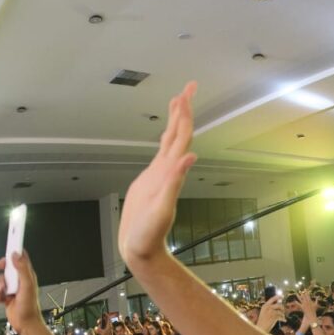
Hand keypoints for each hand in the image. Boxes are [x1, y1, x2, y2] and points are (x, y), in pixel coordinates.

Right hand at [0, 252, 42, 334]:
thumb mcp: (27, 285)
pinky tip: (1, 300)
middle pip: (8, 266)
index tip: (9, 242)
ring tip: (4, 292)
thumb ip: (22, 270)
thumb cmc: (29, 306)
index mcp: (27, 275)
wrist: (25, 323)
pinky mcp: (6, 296)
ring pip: (0, 279)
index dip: (15, 250)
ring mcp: (13, 288)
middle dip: (2, 267)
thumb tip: (16, 255)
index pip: (21, 258)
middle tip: (0, 266)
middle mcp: (20, 280)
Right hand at [117, 82, 198, 263]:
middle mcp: (169, 169)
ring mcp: (161, 173)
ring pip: (171, 140)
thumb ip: (175, 181)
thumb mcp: (163, 207)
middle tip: (189, 86)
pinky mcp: (152, 179)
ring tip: (178, 100)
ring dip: (176, 120)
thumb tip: (191, 157)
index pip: (181, 136)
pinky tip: (167, 132)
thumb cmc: (150, 232)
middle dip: (183, 109)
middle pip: (178, 133)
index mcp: (171, 172)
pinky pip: (161, 152)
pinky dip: (165, 138)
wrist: (142, 248)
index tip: (187, 93)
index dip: (184, 114)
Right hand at [255, 296, 283, 332]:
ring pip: (281, 311)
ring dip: (282, 315)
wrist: (261, 328)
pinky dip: (283, 319)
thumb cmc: (263, 321)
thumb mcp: (264, 312)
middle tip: (283, 311)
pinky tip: (284, 321)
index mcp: (265, 306)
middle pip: (279, 305)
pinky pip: (281, 316)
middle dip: (282, 308)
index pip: (272, 299)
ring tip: (282, 317)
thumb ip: (270, 308)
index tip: (282, 296)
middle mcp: (268, 308)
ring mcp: (271, 312)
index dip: (277, 296)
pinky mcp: (274, 317)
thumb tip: (279, 304)